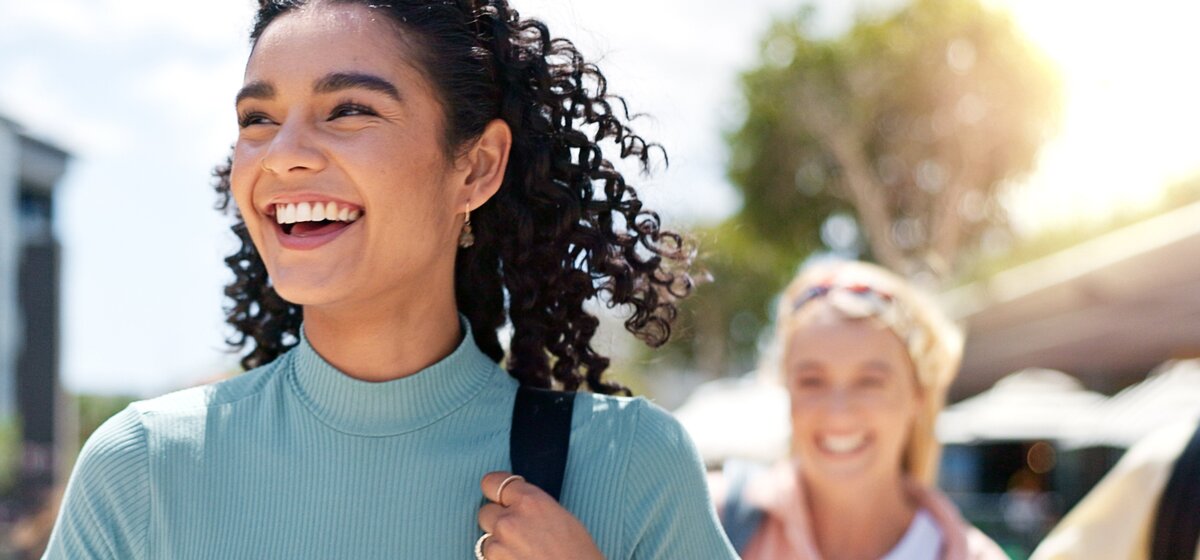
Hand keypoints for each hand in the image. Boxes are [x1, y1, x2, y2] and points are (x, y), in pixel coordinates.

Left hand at [476, 471, 603, 559]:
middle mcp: (509, 520)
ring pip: (486, 539)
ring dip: (499, 545)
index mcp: (529, 501)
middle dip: (497, 520)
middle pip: (485, 512)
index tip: (499, 496)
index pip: (492, 482)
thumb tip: (519, 505)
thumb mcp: (561, 517)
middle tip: (517, 532)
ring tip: (524, 554)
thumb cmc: (579, 555)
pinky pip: (489, 559)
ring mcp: (498, 546)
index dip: (494, 490)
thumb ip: (533, 506)